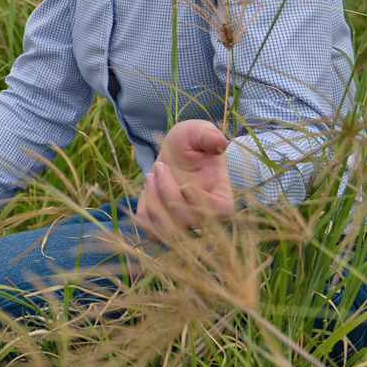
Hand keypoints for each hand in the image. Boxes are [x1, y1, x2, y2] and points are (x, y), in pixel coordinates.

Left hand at [135, 118, 236, 243]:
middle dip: (168, 192)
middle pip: (188, 220)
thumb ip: (208, 136)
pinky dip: (144, 215)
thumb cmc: (191, 141)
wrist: (174, 151)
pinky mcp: (165, 225)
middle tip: (160, 166)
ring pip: (168, 231)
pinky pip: (153, 235)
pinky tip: (146, 190)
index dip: (201, 202)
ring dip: (154, 201)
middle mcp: (205, 214)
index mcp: (222, 194)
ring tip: (150, 175)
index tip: (185, 184)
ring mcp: (184, 222)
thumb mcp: (198, 132)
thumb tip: (220, 143)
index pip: (221, 211)